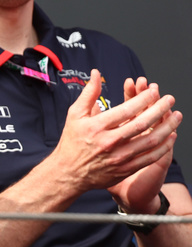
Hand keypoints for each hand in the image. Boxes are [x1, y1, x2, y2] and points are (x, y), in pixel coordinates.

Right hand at [47, 70, 178, 197]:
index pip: (125, 110)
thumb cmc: (72, 141)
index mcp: (96, 126)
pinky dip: (164, 147)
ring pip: (150, 141)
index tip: (153, 91)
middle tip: (170, 99)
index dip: (143, 99)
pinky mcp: (126, 169)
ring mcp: (120, 157)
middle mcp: (109, 141)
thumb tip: (96, 74)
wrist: (69, 172)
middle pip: (141, 124)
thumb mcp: (74, 114)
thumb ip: (88, 93)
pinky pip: (150, 157)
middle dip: (159, 109)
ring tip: (176, 116)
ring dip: (167, 127)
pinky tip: (171, 136)